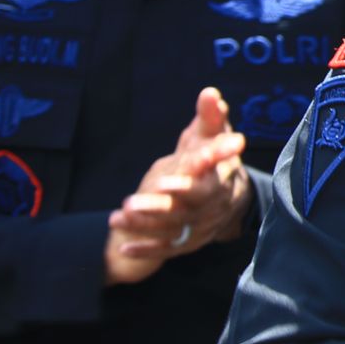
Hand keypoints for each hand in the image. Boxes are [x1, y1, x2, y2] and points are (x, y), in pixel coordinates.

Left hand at [103, 88, 251, 285]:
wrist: (225, 197)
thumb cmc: (212, 159)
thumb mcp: (211, 137)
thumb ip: (210, 118)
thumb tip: (210, 93)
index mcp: (221, 179)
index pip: (210, 180)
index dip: (190, 180)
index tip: (169, 178)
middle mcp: (213, 205)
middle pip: (189, 209)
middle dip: (160, 207)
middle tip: (131, 202)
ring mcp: (200, 226)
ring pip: (174, 230)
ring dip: (146, 225)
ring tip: (118, 216)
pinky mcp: (186, 242)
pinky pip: (166, 250)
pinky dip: (145, 250)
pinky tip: (122, 247)